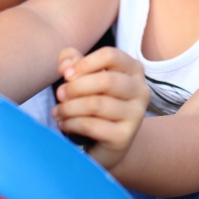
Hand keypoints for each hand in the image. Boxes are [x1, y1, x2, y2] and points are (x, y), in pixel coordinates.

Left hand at [53, 46, 148, 170]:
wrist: (105, 143)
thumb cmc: (94, 101)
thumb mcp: (83, 76)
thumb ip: (72, 61)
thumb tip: (66, 67)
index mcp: (133, 69)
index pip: (110, 56)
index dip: (83, 63)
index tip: (66, 75)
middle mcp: (141, 90)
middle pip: (105, 80)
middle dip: (75, 87)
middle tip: (59, 95)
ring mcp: (136, 115)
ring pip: (96, 104)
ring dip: (69, 107)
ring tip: (57, 112)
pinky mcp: (124, 137)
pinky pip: (92, 125)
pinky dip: (71, 123)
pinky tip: (63, 124)